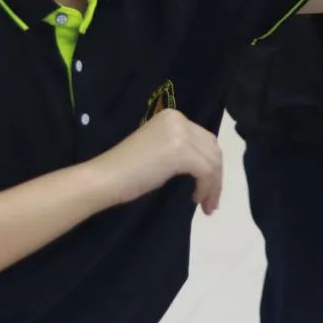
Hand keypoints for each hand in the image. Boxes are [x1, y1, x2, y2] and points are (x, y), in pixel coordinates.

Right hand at [90, 109, 222, 213]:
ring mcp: (180, 133)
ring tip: (206, 205)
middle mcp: (179, 120)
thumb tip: (206, 165)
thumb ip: (180, 149)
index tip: (206, 188)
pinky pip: (206, 171)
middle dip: (216, 175)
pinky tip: (196, 199)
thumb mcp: (160, 150)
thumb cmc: (127, 170)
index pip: (204, 139)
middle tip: (210, 200)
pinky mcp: (180, 151)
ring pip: (213, 160)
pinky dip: (207, 188)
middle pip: (212, 148)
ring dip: (214, 185)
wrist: (106, 177)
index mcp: (173, 116)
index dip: (210, 165)